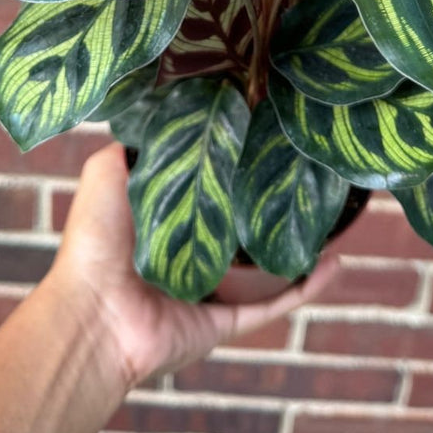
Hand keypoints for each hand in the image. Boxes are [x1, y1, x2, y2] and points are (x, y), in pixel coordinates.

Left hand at [46, 144, 337, 388]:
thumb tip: (165, 112)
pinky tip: (337, 262)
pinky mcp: (228, 320)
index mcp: (165, 220)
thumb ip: (134, 147)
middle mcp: (191, 253)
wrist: (94, 316)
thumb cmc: (96, 243)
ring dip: (299, 241)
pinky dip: (309, 286)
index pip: (209, 185)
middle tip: (306, 168)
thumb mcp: (108, 174)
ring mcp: (212, 289)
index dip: (234, 162)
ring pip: (268, 263)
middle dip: (271, 200)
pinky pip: (277, 302)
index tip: (265, 131)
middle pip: (242, 223)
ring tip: (333, 213)